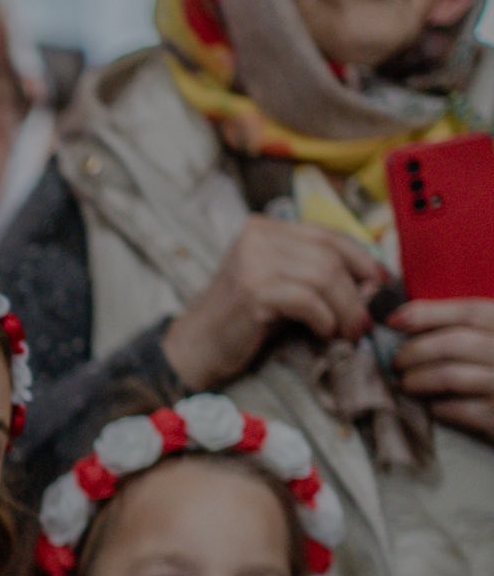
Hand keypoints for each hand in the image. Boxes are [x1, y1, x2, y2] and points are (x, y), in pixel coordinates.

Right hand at [162, 216, 386, 389]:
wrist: (196, 347)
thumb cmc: (242, 319)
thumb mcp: (282, 285)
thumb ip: (317, 274)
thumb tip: (374, 280)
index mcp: (263, 228)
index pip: (327, 235)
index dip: (361, 257)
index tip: (380, 280)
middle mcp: (256, 238)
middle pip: (329, 256)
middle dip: (356, 291)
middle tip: (363, 321)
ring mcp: (252, 262)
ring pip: (324, 277)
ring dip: (345, 309)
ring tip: (347, 331)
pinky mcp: (252, 291)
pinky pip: (308, 300)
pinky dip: (324, 318)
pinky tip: (323, 331)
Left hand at [389, 298, 493, 443]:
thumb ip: (473, 330)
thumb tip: (409, 318)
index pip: (472, 311)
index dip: (429, 313)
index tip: (393, 319)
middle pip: (455, 343)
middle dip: (415, 350)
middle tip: (396, 361)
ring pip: (451, 375)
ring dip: (418, 379)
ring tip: (405, 383)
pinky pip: (459, 410)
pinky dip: (438, 406)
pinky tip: (432, 406)